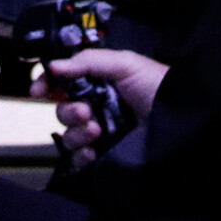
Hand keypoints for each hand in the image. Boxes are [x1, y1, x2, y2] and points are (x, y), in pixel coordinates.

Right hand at [29, 48, 168, 168]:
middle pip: (62, 110)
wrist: (181, 120)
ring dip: (76, 133)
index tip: (39, 90)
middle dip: (69, 111)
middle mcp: (96, 106)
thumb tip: (53, 65)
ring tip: (96, 130)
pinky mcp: (105, 155)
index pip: (63, 82)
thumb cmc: (158, 86)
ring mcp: (100, 132)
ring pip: (69, 135)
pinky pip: (79, 159)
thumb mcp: (125, 64)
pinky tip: (93, 151)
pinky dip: (81, 156)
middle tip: (85, 111)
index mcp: (98, 82)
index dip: (47, 85)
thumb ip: (88, 61)